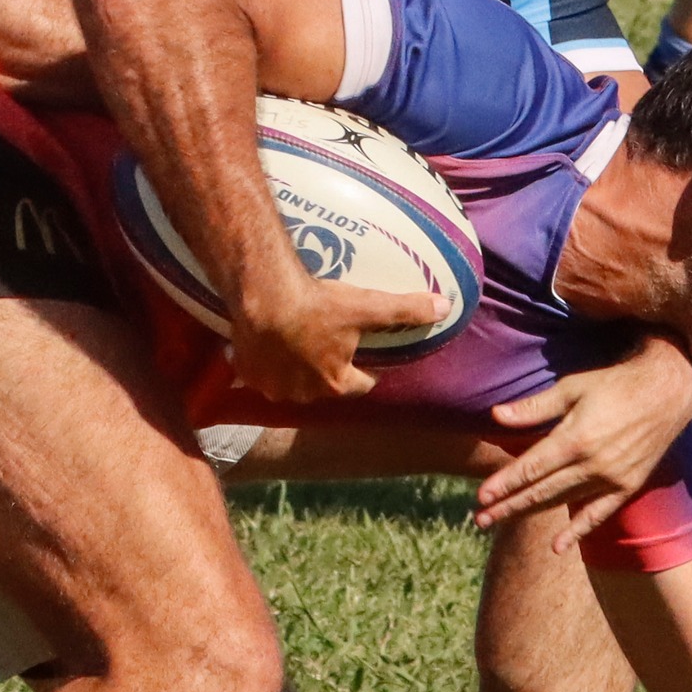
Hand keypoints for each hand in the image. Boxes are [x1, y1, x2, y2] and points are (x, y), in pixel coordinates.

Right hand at [228, 269, 442, 401]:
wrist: (263, 297)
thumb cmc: (317, 305)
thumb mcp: (367, 306)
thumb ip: (407, 310)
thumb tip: (445, 308)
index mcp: (336, 384)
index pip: (360, 385)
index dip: (365, 371)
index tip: (364, 354)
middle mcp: (304, 394)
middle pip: (323, 385)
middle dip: (328, 369)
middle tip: (328, 342)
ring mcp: (272, 387)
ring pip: (289, 382)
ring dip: (294, 368)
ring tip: (296, 342)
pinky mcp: (246, 373)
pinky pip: (257, 372)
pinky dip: (263, 362)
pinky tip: (265, 343)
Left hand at [475, 334, 691, 547]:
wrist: (667, 392)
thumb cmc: (615, 384)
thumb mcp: (572, 388)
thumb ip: (535, 407)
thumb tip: (497, 415)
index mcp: (575, 439)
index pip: (531, 468)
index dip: (504, 483)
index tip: (480, 496)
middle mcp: (592, 464)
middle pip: (541, 491)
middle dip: (508, 505)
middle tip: (479, 519)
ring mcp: (611, 478)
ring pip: (563, 502)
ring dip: (530, 514)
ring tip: (501, 523)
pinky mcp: (627, 486)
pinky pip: (598, 514)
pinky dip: (578, 530)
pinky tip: (558, 546)